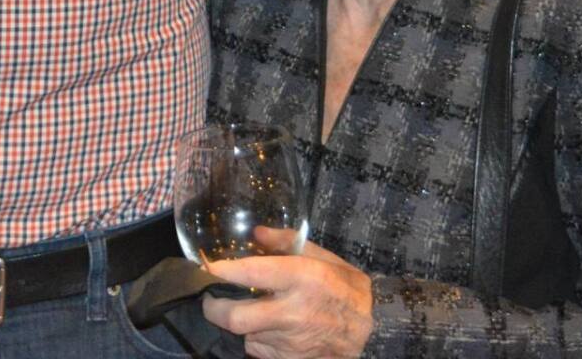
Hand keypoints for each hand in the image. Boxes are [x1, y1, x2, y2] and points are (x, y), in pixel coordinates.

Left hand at [201, 240, 372, 358]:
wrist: (373, 331)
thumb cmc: (345, 288)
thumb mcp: (324, 257)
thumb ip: (287, 242)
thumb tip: (256, 233)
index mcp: (303, 278)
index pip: (251, 272)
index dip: (222, 270)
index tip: (207, 267)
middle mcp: (294, 312)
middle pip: (235, 317)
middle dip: (213, 309)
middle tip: (210, 299)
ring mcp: (292, 342)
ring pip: (245, 335)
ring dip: (242, 324)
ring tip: (252, 312)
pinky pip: (259, 351)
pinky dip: (258, 340)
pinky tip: (270, 330)